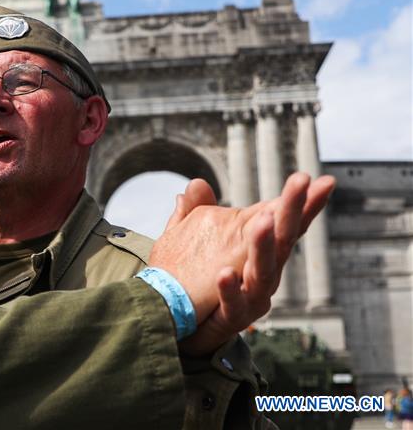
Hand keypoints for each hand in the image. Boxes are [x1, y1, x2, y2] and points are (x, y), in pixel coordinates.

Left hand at [149, 172, 334, 354]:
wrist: (186, 329)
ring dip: (263, 246)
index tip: (322, 179)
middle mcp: (264, 274)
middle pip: (282, 241)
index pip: (283, 224)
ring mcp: (252, 297)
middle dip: (291, 210)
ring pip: (263, 272)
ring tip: (262, 221)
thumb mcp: (201, 245)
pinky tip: (223, 273)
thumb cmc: (202, 284)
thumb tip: (197, 183)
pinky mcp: (232, 317)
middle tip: (301, 181)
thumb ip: (201, 215)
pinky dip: (230, 288)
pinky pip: (233, 303)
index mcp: (260, 254)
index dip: (302, 203)